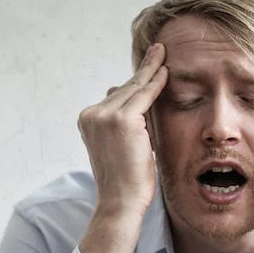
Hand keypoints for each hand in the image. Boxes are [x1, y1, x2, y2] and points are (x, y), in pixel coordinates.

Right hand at [77, 43, 167, 219]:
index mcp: (88, 120)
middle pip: (123, 89)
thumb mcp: (121, 146)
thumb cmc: (125, 180)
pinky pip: (144, 96)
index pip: (115, 96)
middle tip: (157, 51)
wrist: (120, 201)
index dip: (133, 82)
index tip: (146, 66)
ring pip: (133, 90)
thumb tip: (137, 100)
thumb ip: (126, 123)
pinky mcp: (122, 120)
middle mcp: (92, 115)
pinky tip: (165, 72)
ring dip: (150, 72)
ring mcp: (104, 116)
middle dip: (142, 72)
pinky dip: (156, 83)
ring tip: (161, 53)